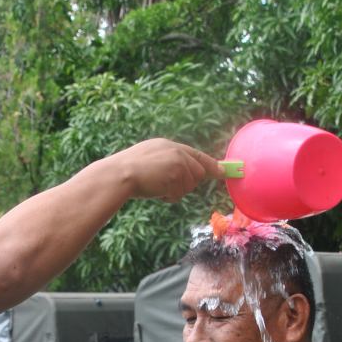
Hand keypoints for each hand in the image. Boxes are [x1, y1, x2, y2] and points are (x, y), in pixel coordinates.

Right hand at [104, 139, 221, 202]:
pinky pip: (179, 193)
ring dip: (175, 191)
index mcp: (167, 145)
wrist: (118, 174)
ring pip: (189, 184)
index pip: (195, 155)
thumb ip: (167, 165)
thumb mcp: (148, 161)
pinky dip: (168, 196)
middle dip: (187, 184)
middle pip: (197, 172)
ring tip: (155, 186)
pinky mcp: (176, 173)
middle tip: (166, 186)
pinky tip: (155, 190)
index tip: (223, 171)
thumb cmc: (126, 172)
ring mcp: (177, 162)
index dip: (210, 164)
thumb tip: (185, 178)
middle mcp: (176, 151)